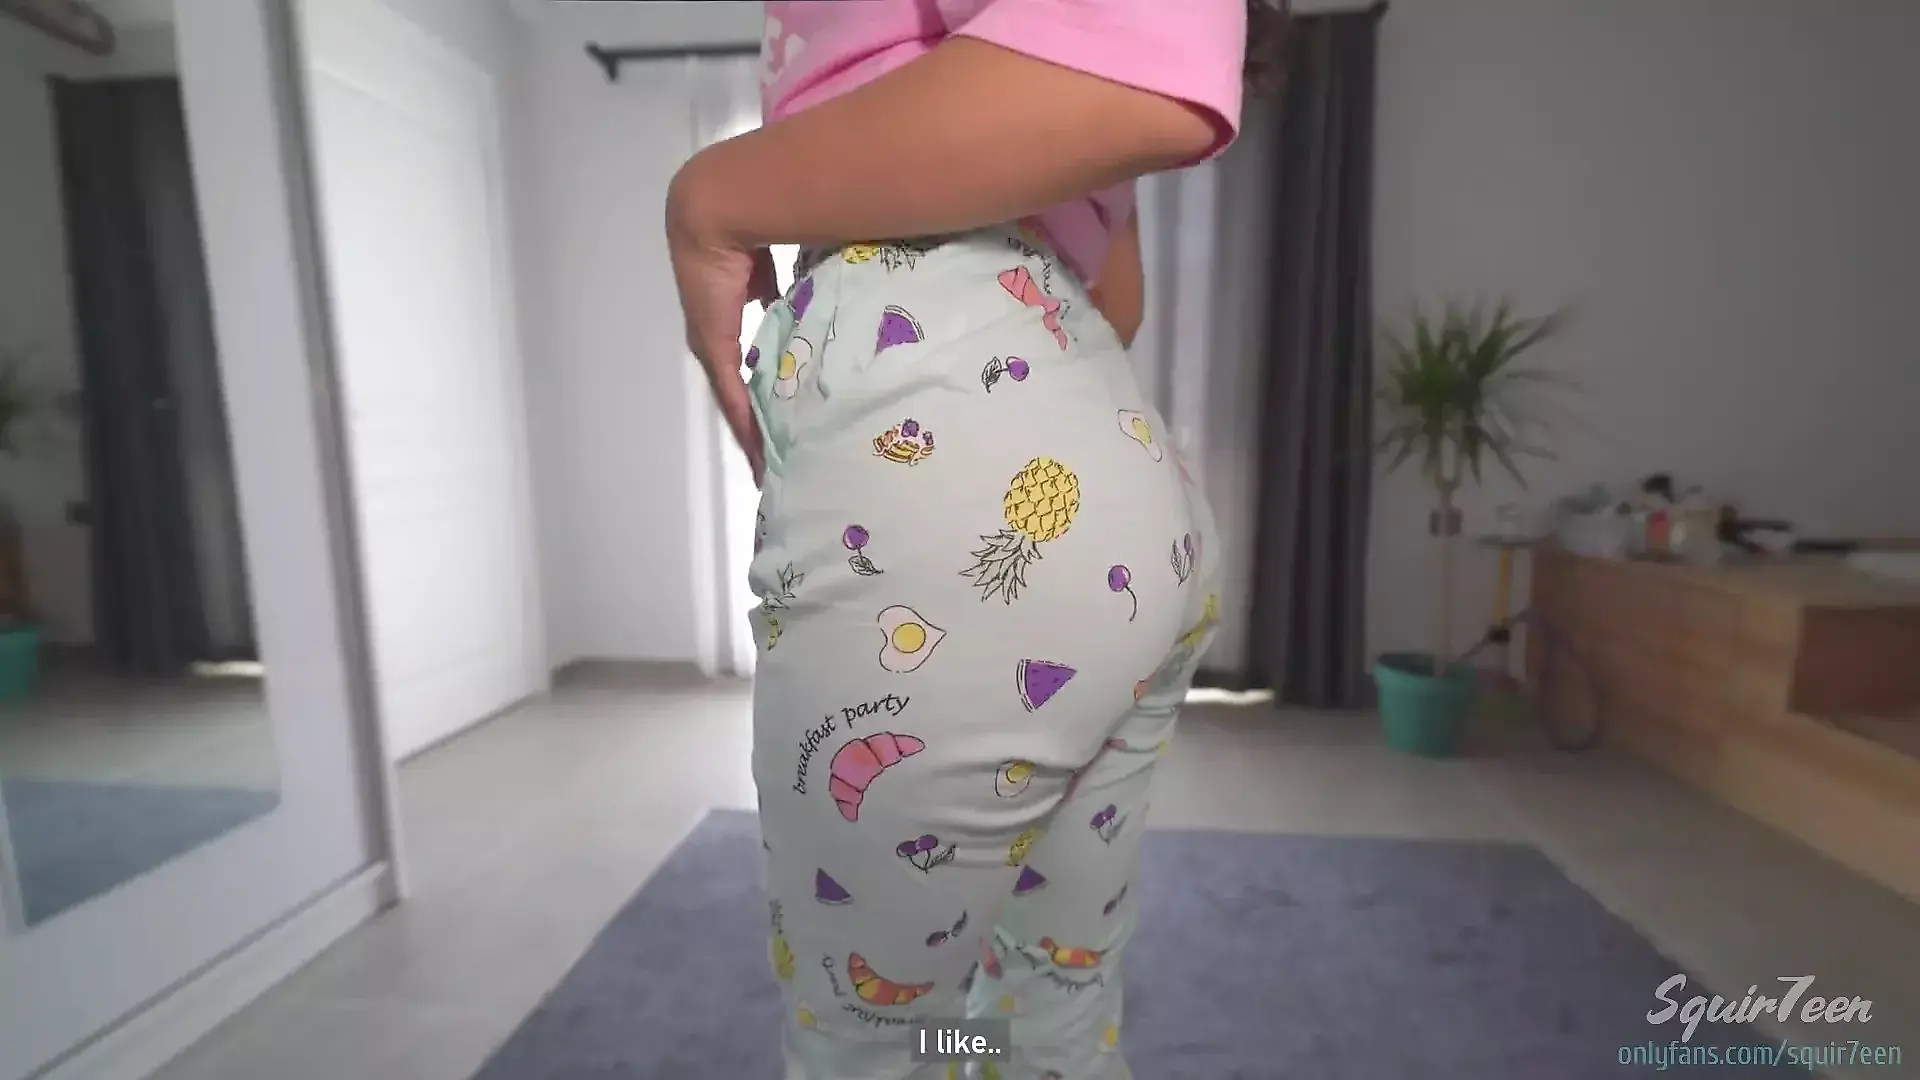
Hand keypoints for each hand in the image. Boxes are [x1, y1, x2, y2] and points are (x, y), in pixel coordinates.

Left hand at [667, 155, 779, 483]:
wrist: (719, 206)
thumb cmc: (759, 215)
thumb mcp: (788, 255)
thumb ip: (804, 276)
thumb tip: (837, 283)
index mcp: (733, 301)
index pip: (749, 350)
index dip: (765, 377)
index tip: (783, 404)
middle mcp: (717, 325)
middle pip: (739, 383)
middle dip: (759, 416)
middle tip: (779, 448)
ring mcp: (712, 337)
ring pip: (736, 396)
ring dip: (754, 428)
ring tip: (771, 460)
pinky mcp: (714, 344)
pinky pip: (732, 394)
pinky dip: (748, 425)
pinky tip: (762, 454)